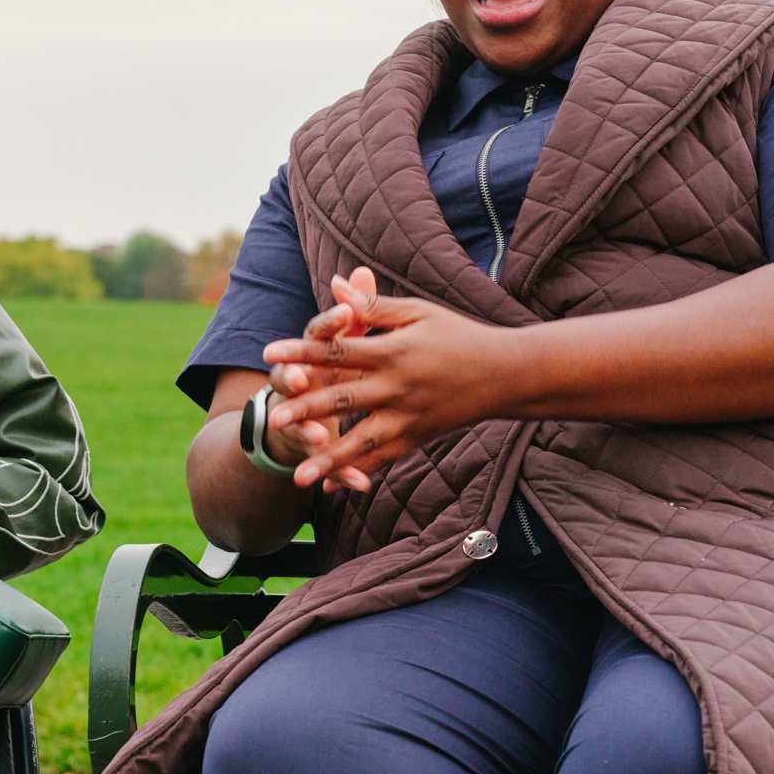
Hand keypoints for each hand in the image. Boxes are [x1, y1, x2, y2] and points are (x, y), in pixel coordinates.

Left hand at [261, 283, 506, 491]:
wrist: (506, 374)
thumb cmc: (458, 335)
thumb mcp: (418, 313)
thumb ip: (373, 306)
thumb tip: (335, 284)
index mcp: (394, 350)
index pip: (339, 350)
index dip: (301, 351)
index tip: (268, 354)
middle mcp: (398, 386)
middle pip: (345, 398)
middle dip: (307, 409)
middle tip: (272, 418)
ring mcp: (409, 416)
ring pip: (362, 441)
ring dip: (328, 459)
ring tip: (296, 477)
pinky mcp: (418, 437)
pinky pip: (383, 458)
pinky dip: (356, 472)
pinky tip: (330, 488)